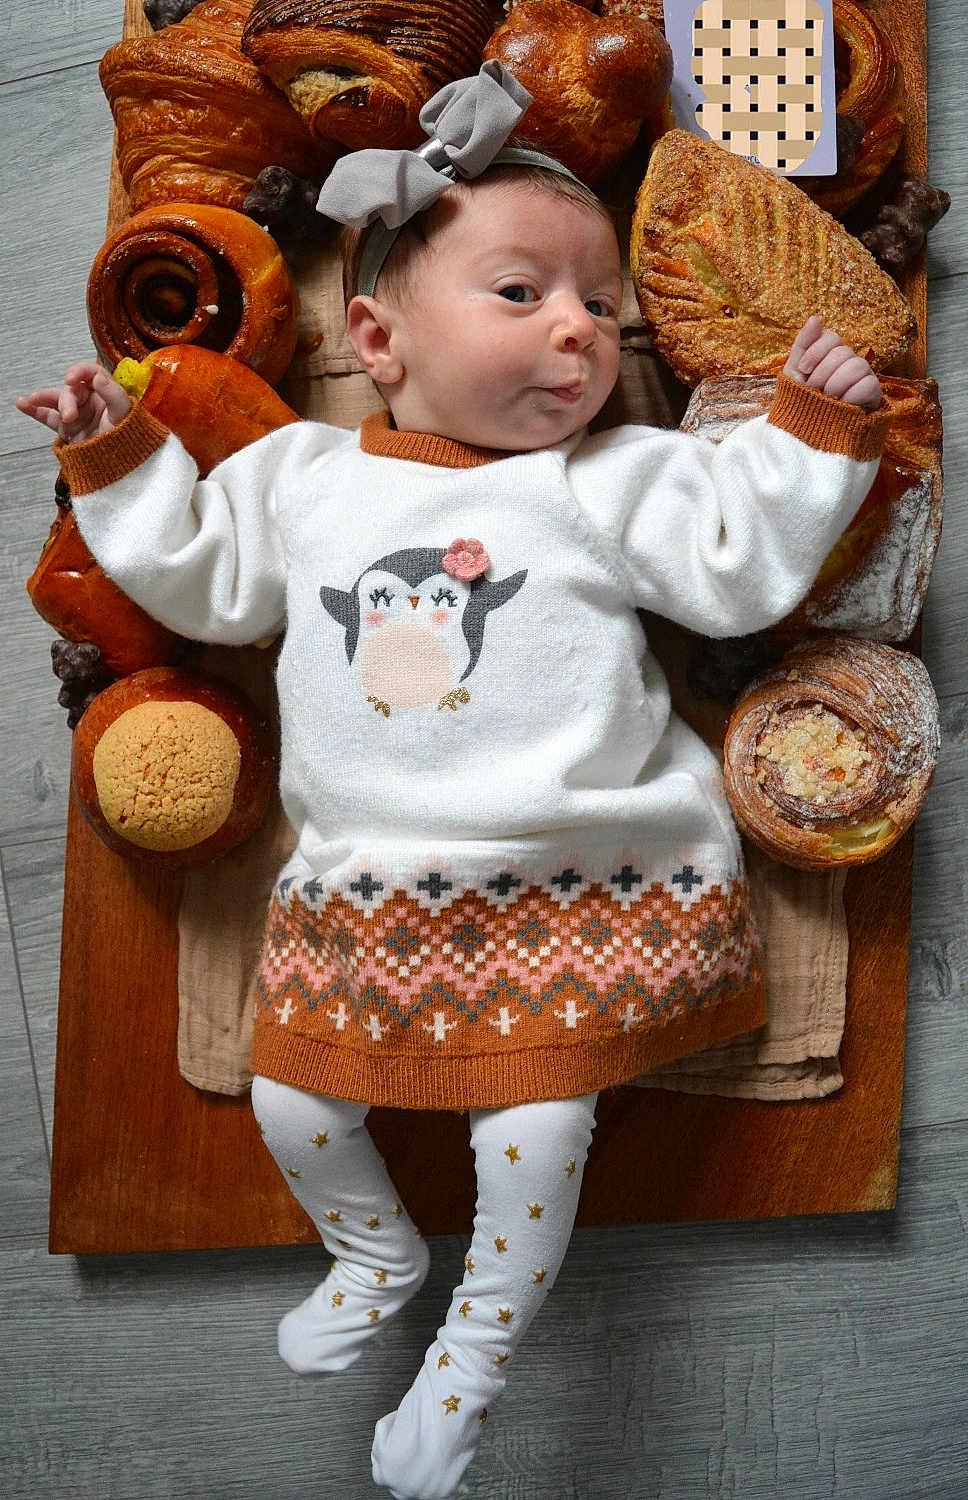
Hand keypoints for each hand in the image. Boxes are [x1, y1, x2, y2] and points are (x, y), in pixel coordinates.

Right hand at [15, 361, 131, 441]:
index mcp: (105, 391)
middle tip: (69, 416)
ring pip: (56, 400)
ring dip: (42, 398)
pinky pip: (48, 416)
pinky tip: (23, 404)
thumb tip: (98, 377)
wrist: (122, 465)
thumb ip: (112, 393)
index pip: (90, 373)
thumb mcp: (124, 413)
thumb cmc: (129, 438)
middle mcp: (89, 400)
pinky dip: (34, 410)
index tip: (70, 378)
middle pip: (71, 390)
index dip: (79, 372)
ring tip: (31, 400)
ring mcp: (76, 413)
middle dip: (67, 401)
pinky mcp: (66, 428)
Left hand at [782, 316, 880, 409]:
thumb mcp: (794, 374)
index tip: (803, 370)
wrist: (807, 436)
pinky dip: (851, 396)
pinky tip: (841, 405)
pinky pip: (868, 384)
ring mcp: (863, 378)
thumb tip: (814, 318)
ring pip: (857, 365)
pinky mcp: (874, 396)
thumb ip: (802, 345)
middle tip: (813, 390)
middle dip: (822, 373)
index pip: (831, 337)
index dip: (815, 351)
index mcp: (831, 355)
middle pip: (843, 351)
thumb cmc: (801, 404)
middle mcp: (850, 363)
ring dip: (835, 384)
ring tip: (827, 399)